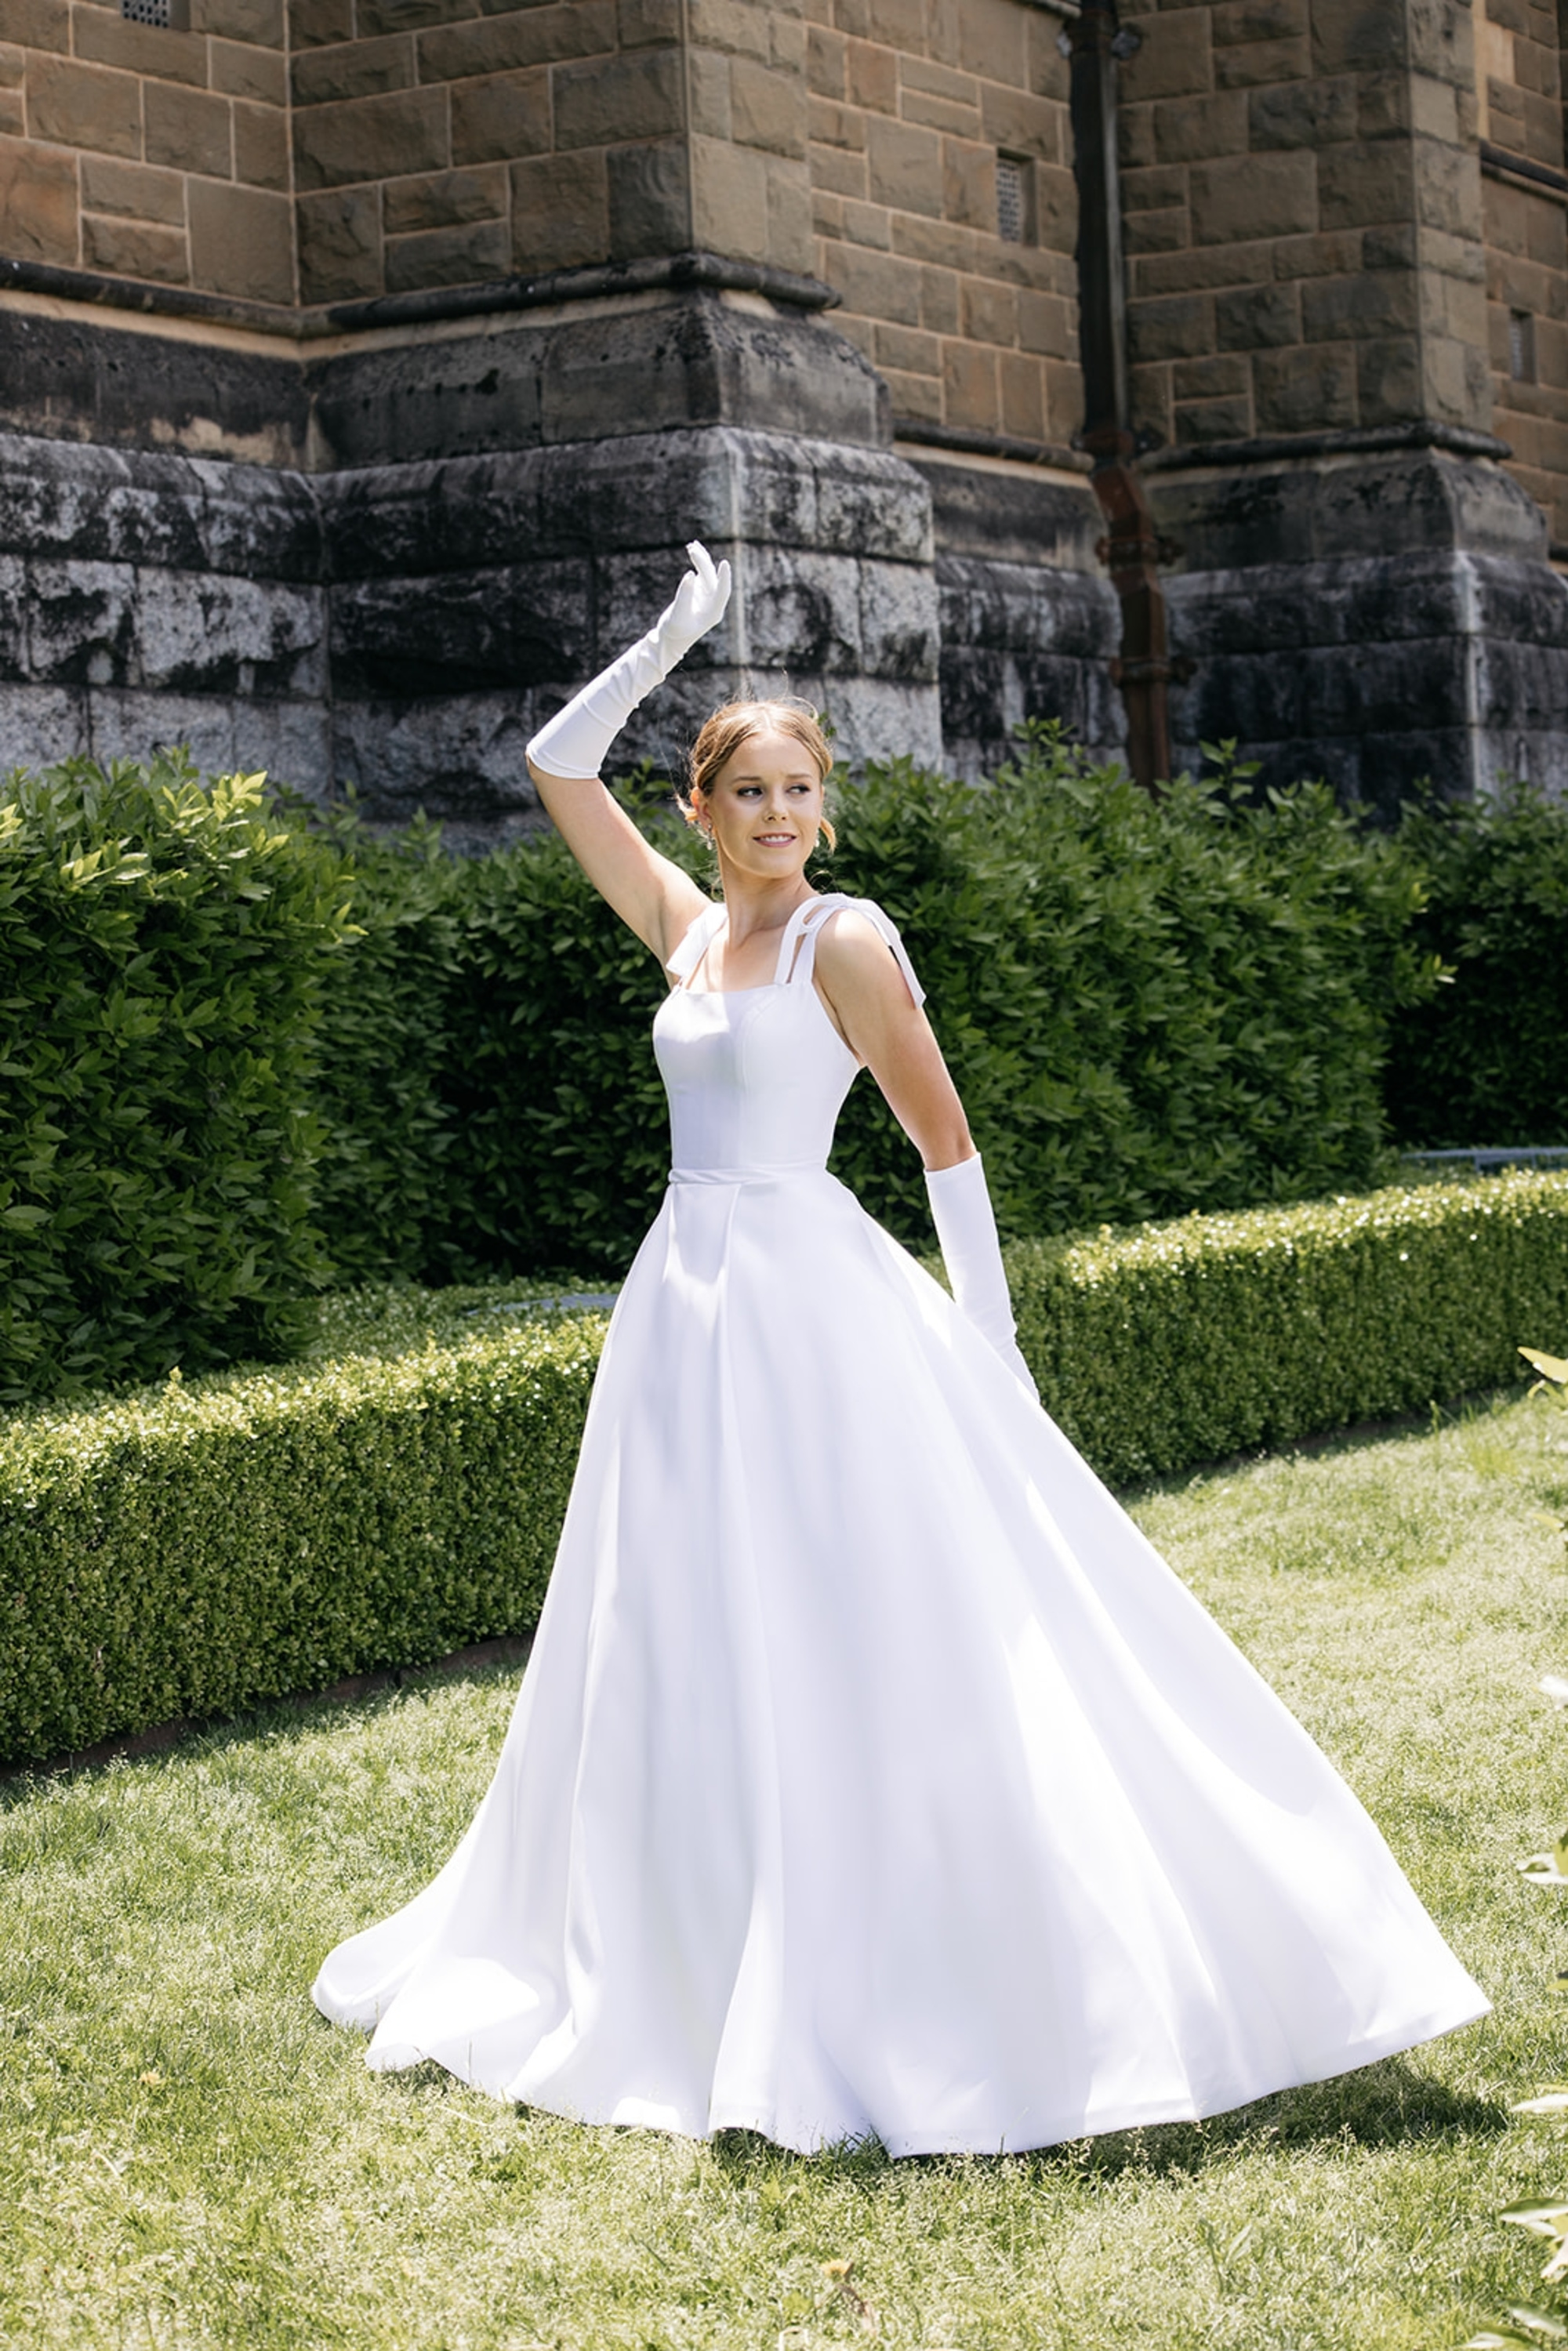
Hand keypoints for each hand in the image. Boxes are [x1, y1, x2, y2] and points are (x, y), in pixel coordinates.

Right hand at [651, 541, 731, 673]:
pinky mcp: (699, 591)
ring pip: (707, 573)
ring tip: (692, 546)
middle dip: (703, 563)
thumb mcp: (677, 615)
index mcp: (713, 613)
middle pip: (711, 579)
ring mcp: (707, 596)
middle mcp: (713, 603)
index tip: (724, 563)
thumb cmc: (674, 632)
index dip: (724, 578)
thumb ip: (684, 595)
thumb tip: (691, 574)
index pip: (722, 593)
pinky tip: (692, 550)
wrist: (669, 639)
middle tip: (691, 550)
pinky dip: (697, 562)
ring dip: (701, 559)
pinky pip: (701, 573)